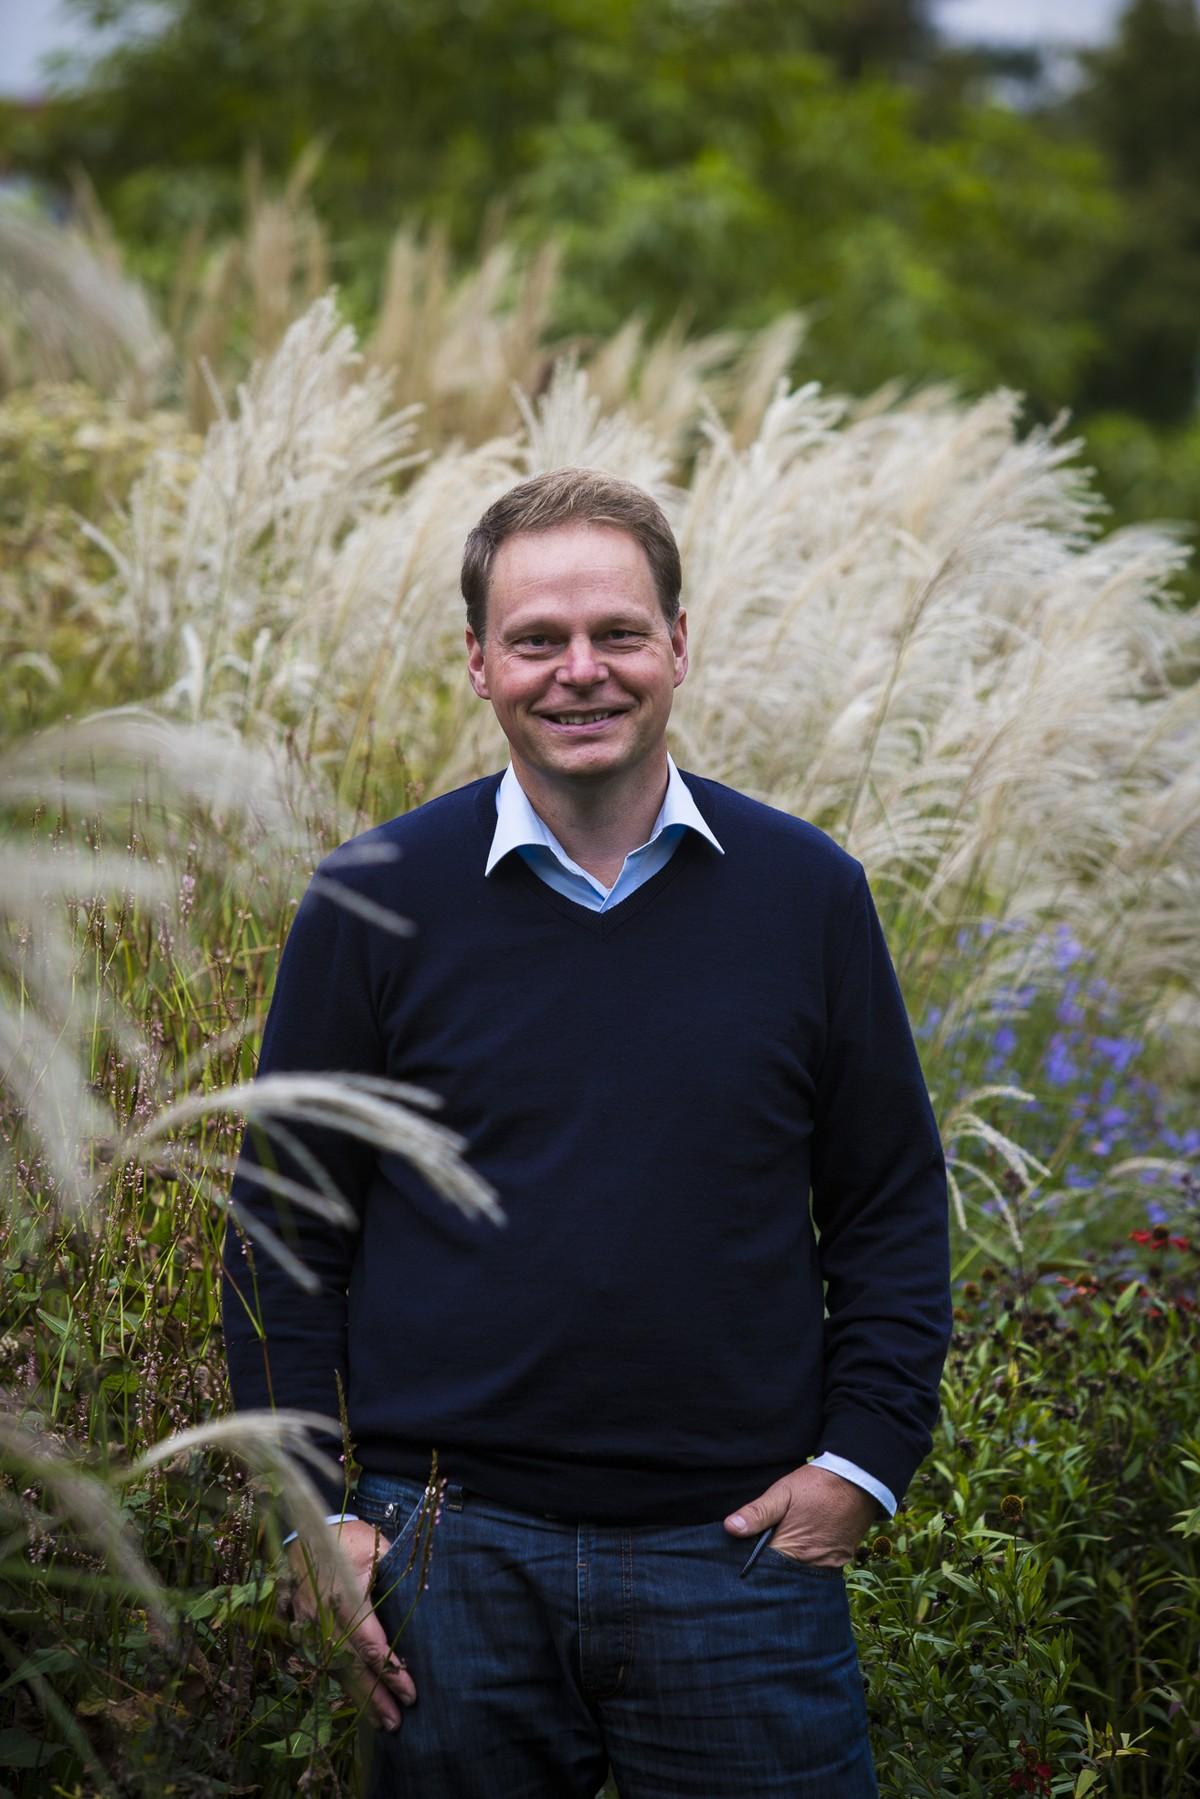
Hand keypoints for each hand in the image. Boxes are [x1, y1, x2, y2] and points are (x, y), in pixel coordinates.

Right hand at [287, 1520, 416, 1730]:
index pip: (370, 1643)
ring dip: (359, 1697)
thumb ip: (398, 1576)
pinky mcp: (301, 1630)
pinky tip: (358, 1699)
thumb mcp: (377, 1548)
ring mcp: (307, 1626)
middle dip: (376, 1697)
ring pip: (335, 1670)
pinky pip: (323, 1663)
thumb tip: (424, 1603)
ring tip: (382, 1721)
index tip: (411, 1693)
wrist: (306, 1529)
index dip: (391, 1671)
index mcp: (344, 1596)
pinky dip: (342, 1683)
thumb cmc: (349, 1539)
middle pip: (352, 1666)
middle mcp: (322, 1617)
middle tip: (398, 1723)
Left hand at [723, 1464, 879, 1567]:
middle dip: (768, 1566)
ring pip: (799, 1573)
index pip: (762, 1568)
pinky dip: (806, 1562)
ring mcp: (828, 1565)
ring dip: (788, 1565)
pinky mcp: (840, 1561)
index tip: (738, 1553)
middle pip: (781, 1575)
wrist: (859, 1480)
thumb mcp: (783, 1492)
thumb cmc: (817, 1485)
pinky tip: (800, 1548)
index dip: (749, 1561)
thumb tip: (730, 1528)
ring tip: (780, 1548)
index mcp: (793, 1549)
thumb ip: (758, 1512)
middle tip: (760, 1550)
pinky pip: (818, 1569)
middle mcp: (811, 1564)